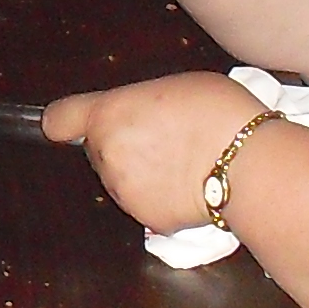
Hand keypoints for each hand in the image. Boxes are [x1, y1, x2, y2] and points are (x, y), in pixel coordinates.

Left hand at [40, 71, 261, 234]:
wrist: (249, 164)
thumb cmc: (219, 113)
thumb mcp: (174, 85)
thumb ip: (140, 103)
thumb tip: (137, 115)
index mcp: (108, 115)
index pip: (59, 119)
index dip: (65, 121)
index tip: (69, 125)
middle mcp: (107, 155)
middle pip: (99, 150)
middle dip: (120, 144)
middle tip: (161, 137)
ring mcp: (125, 192)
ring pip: (121, 180)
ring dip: (139, 173)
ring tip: (182, 161)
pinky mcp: (148, 221)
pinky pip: (147, 205)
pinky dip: (161, 199)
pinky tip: (190, 185)